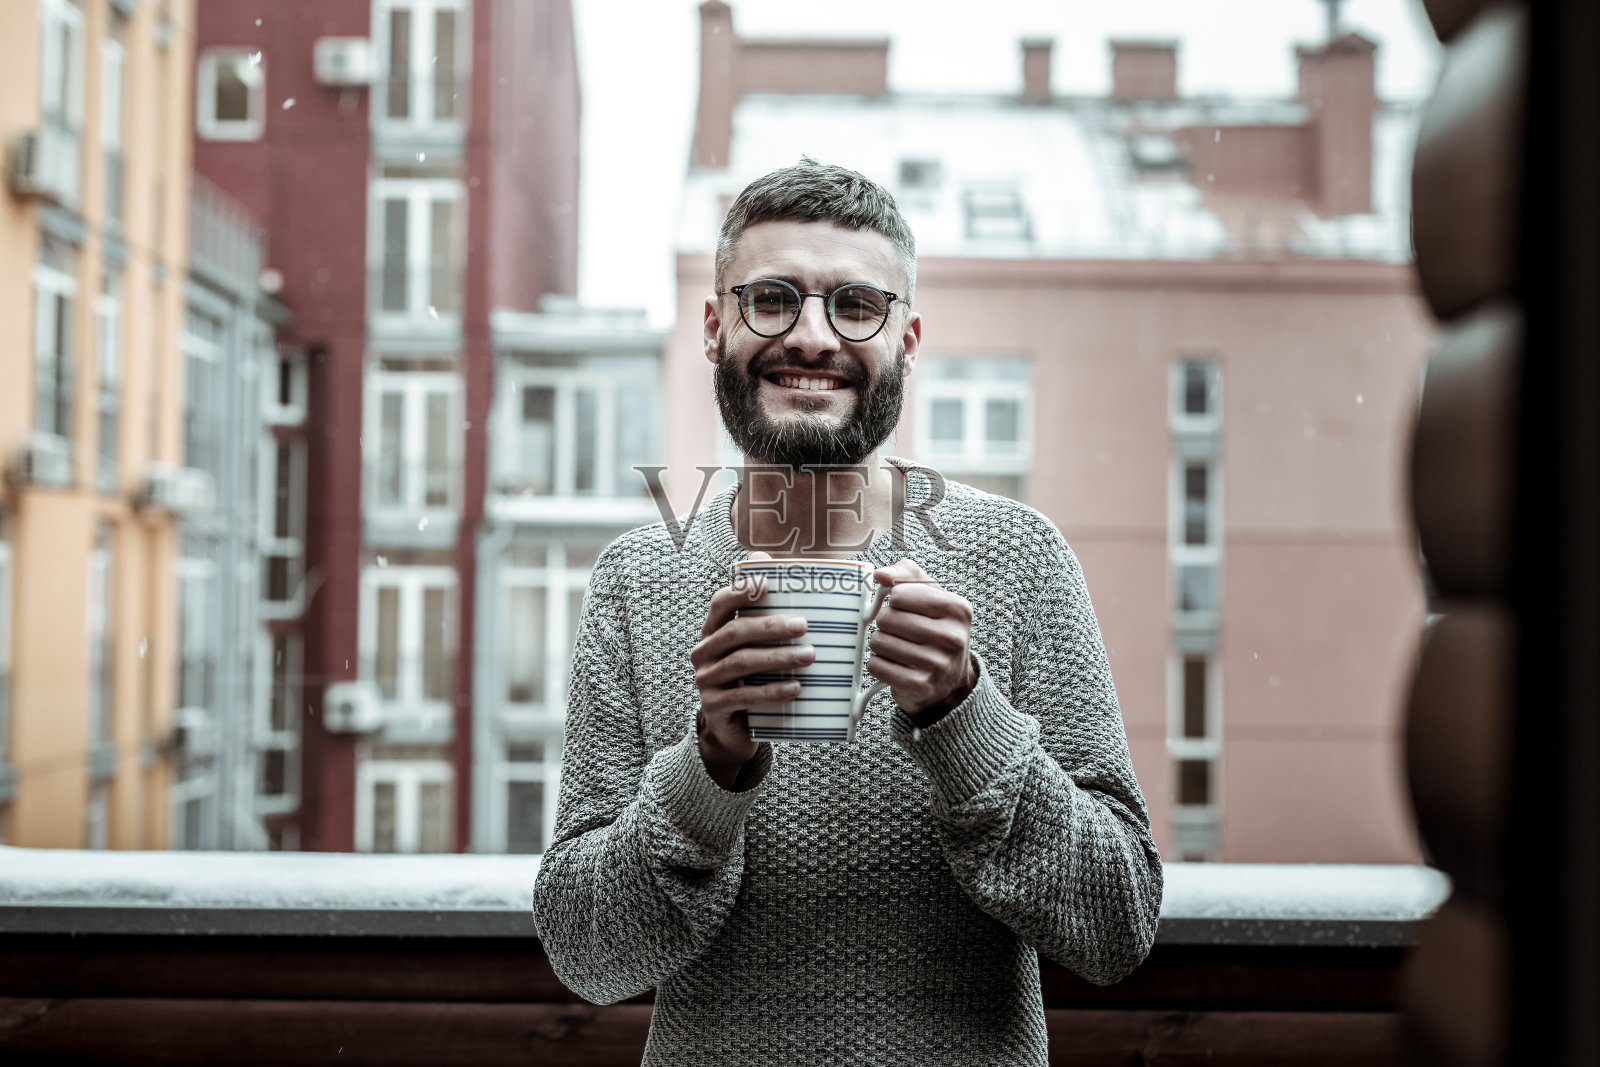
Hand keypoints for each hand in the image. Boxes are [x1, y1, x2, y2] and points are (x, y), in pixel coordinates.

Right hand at [689, 552, 813, 787]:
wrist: (733, 728)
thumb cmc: (749, 678)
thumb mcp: (754, 648)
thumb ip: (761, 613)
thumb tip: (765, 558)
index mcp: (712, 632)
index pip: (719, 604)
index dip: (740, 591)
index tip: (767, 584)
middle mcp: (704, 652)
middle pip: (734, 632)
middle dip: (770, 627)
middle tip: (803, 625)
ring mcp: (705, 680)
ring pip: (740, 662)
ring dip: (777, 657)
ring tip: (809, 656)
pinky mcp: (714, 706)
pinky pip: (744, 696)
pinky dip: (772, 691)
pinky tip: (795, 688)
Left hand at [866, 558, 976, 719]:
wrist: (948, 681)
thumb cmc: (935, 630)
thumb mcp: (931, 596)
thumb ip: (905, 574)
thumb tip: (880, 574)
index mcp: (957, 609)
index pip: (899, 593)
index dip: (894, 600)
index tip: (903, 608)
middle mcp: (952, 637)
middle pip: (887, 617)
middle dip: (885, 623)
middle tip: (897, 630)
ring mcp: (938, 665)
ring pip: (879, 641)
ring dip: (880, 644)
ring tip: (896, 647)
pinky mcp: (920, 686)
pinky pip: (877, 665)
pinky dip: (878, 664)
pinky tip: (892, 664)